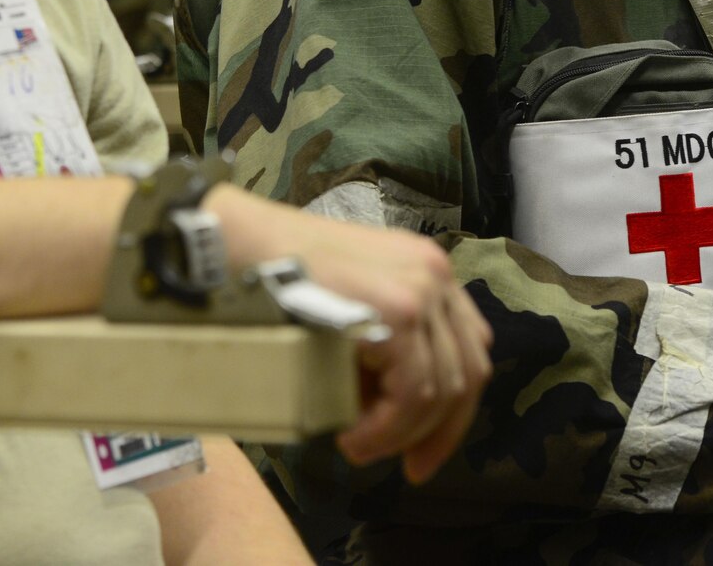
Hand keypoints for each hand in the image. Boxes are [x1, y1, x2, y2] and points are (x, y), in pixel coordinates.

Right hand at [210, 186, 492, 483]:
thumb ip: (383, 348)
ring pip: (438, 390)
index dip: (455, 410)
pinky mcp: (401, 310)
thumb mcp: (350, 308)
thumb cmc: (279, 277)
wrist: (242, 245)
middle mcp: (435, 273)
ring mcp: (422, 289)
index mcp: (428, 270)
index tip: (424, 452)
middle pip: (467, 372)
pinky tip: (354, 436)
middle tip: (409, 467)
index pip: (470, 350)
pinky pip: (412, 393)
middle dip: (438, 432)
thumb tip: (395, 415)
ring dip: (399, 433)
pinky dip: (386, 428)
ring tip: (358, 446)